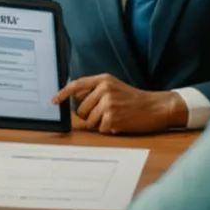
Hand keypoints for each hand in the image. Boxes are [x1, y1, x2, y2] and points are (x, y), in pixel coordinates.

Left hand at [52, 73, 187, 133]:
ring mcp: (108, 104)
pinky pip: (99, 129)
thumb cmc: (134, 99)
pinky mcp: (112, 118)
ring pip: (88, 121)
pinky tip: (119, 123)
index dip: (63, 93)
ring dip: (98, 124)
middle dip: (88, 116)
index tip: (54, 101)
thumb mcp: (114, 87)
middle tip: (104, 114)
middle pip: (80, 109)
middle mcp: (104, 89)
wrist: (155, 107)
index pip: (77, 84)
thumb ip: (96, 90)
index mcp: (103, 80)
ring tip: (114, 117)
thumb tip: (74, 103)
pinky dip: (107, 129)